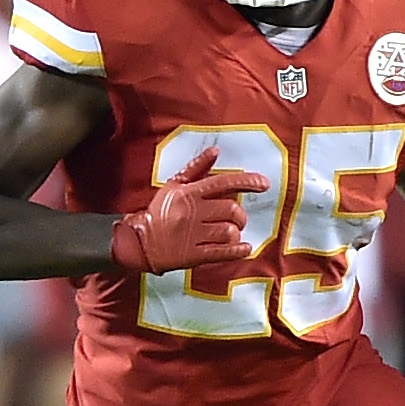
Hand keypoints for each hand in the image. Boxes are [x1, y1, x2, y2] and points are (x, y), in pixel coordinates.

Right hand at [110, 146, 269, 273]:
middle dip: (240, 215)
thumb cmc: (161, 210)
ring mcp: (192, 235)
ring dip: (236, 233)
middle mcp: (192, 212)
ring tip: (231, 234)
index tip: (265, 184)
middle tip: (237, 220)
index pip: (223, 183)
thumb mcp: (175, 185)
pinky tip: (245, 248)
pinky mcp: (192, 255)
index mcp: (189, 193)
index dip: (247, 182)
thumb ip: (197, 167)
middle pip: (232, 210)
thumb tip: (216, 150)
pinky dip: (238, 250)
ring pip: (229, 231)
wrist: (139, 241)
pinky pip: (222, 252)